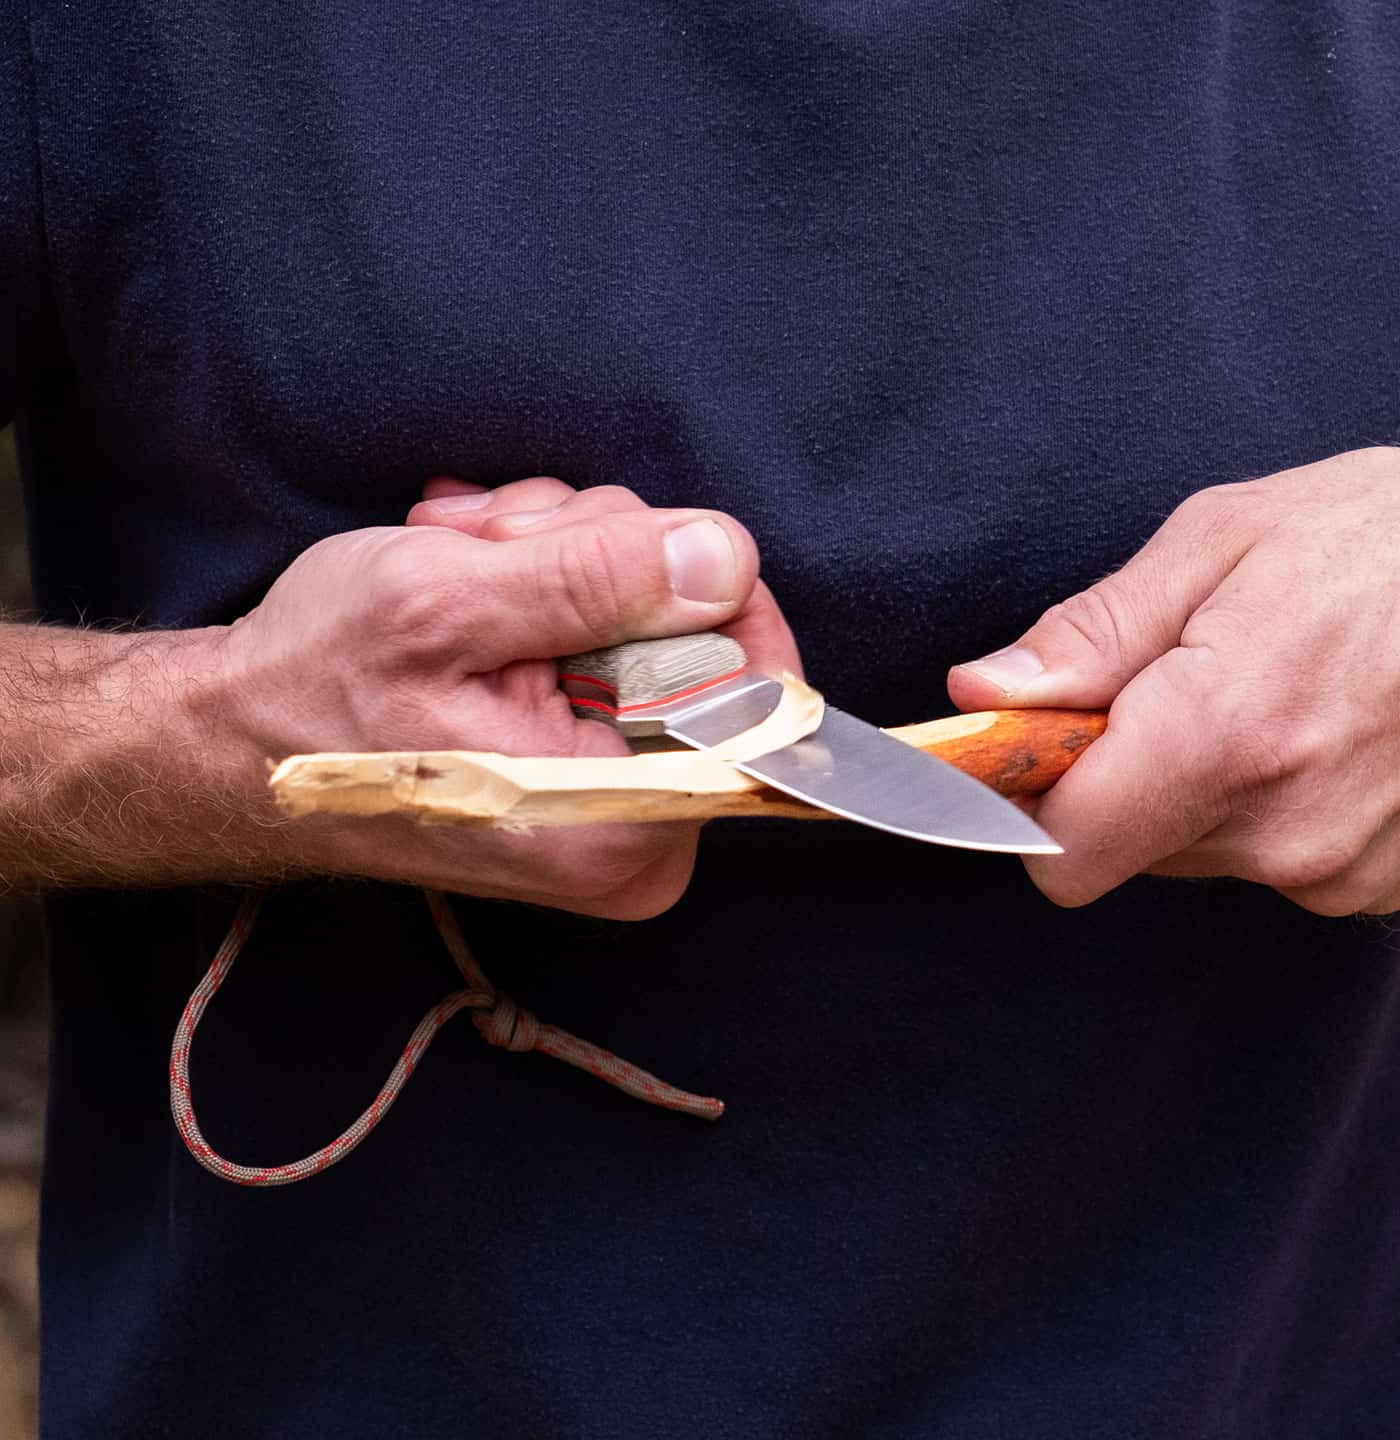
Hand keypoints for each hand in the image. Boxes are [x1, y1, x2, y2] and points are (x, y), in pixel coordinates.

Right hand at [215, 475, 799, 916]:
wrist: (233, 743)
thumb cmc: (313, 691)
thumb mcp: (444, 608)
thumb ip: (593, 580)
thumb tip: (725, 558)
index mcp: (625, 826)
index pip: (757, 685)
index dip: (690, 582)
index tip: (592, 544)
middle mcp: (643, 833)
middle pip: (703, 640)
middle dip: (598, 558)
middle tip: (494, 550)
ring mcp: (622, 799)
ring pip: (656, 621)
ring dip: (559, 556)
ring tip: (462, 561)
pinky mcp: (594, 763)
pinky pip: (617, 642)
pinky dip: (548, 585)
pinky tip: (472, 574)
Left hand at [948, 433, 1399, 914]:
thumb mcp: (1227, 536)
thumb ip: (1092, 633)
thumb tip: (983, 693)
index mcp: (1231, 732)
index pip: (1061, 849)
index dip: (1022, 799)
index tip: (1022, 748)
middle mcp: (1284, 830)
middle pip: (1118, 848)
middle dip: (1115, 776)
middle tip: (1173, 676)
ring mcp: (1338, 873)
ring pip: (1188, 854)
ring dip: (1191, 788)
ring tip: (1270, 687)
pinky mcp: (1377, 889)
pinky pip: (1261, 860)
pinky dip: (1260, 807)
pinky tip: (1324, 727)